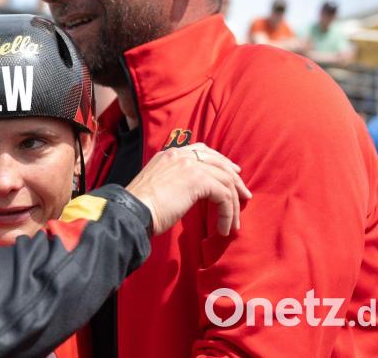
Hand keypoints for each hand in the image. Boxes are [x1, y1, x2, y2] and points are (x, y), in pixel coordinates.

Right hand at [125, 143, 250, 235]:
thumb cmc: (140, 206)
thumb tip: (189, 191)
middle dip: (235, 179)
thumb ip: (173, 180)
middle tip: (245, 194)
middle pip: (218, 161)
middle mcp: (180, 154)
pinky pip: (224, 196)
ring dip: (233, 203)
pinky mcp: (199, 180)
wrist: (133, 210)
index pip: (201, 150)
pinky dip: (227, 213)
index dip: (221, 161)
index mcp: (169, 154)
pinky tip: (224, 228)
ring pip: (225, 180)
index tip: (232, 172)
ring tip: (234, 222)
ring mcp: (190, 165)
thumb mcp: (156, 185)